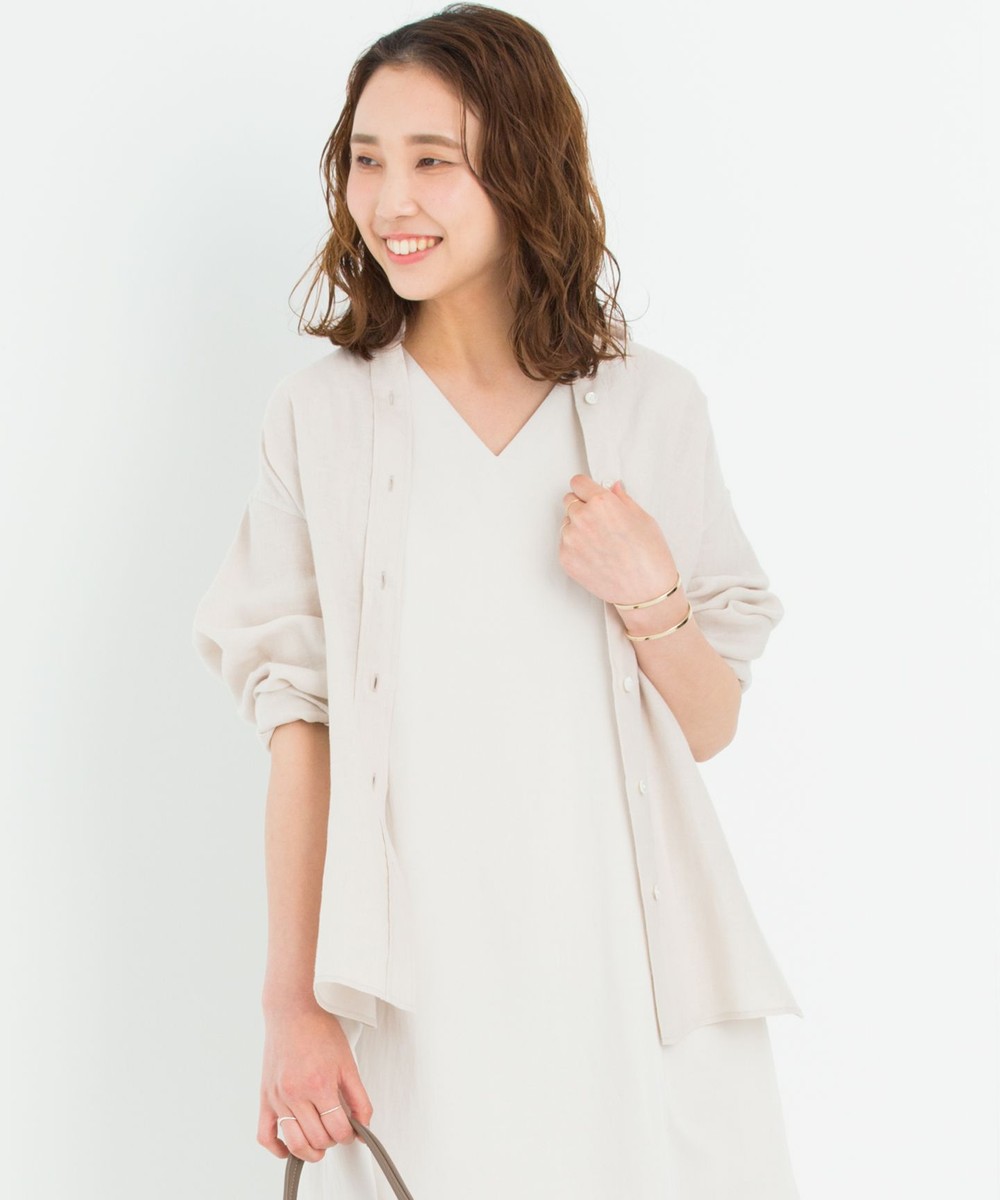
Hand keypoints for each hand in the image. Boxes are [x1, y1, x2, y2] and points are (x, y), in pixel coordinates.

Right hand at [258, 1004, 372, 1162]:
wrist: (291, 1012)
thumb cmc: (318, 1030)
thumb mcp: (347, 1062)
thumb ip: (359, 1096)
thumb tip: (364, 1125)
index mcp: (319, 1084)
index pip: (337, 1130)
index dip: (349, 1135)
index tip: (351, 1130)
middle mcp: (295, 1093)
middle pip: (317, 1139)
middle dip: (332, 1140)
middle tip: (337, 1130)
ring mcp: (277, 1097)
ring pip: (293, 1142)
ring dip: (309, 1152)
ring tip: (319, 1145)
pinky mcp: (265, 1097)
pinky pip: (265, 1135)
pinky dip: (277, 1148)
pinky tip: (289, 1147)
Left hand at [558, 475, 677, 605]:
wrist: (645, 592)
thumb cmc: (649, 556)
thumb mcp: (643, 518)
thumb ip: (622, 499)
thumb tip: (612, 488)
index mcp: (601, 503)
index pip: (578, 483)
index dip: (586, 489)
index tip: (589, 494)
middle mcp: (582, 518)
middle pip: (569, 501)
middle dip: (582, 507)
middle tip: (600, 522)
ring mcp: (571, 539)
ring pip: (567, 523)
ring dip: (578, 528)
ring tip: (601, 543)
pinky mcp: (565, 558)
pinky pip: (565, 544)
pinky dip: (576, 547)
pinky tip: (596, 556)